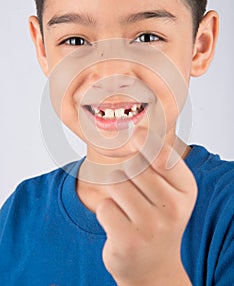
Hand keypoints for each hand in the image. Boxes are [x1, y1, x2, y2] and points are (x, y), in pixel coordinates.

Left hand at [96, 130, 196, 285]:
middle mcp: (174, 208)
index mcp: (187, 190)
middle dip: (125, 174)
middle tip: (134, 192)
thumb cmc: (157, 216)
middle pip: (132, 166)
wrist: (153, 264)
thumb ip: (154, 161)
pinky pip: (104, 206)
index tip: (133, 136)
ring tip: (126, 208)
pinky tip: (119, 224)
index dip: (144, 141)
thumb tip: (133, 132)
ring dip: (114, 193)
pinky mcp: (128, 241)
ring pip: (115, 183)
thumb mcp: (167, 189)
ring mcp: (152, 227)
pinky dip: (106, 211)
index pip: (162, 154)